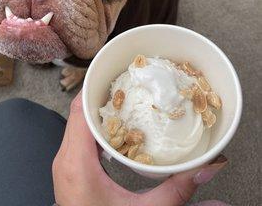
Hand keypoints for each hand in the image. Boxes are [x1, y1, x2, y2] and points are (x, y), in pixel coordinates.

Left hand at [52, 92, 227, 205]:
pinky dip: (94, 124)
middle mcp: (65, 158)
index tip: (113, 76)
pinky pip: (77, 135)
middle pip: (77, 111)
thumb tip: (202, 168)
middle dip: (99, 94)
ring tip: (120, 99)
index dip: (94, 89)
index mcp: (77, 163)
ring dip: (96, 108)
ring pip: (76, 122)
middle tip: (124, 84)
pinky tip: (113, 126)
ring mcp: (64, 163)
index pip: (79, 111)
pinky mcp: (68, 168)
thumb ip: (174, 190)